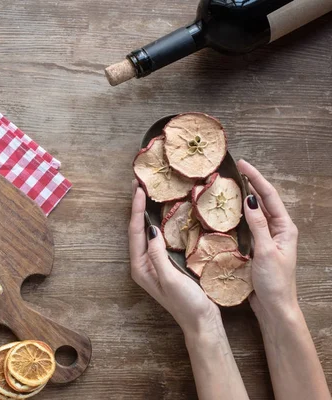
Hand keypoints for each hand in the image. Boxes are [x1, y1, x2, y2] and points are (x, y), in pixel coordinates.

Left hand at [129, 181, 220, 335]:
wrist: (202, 322)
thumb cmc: (186, 303)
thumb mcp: (170, 278)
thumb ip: (158, 254)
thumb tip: (151, 229)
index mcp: (140, 266)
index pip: (135, 231)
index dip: (136, 209)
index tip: (139, 189)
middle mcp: (144, 262)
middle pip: (139, 228)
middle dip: (138, 205)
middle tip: (139, 182)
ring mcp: (156, 261)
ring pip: (149, 230)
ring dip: (148, 210)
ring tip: (149, 191)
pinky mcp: (168, 261)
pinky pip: (162, 236)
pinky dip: (162, 220)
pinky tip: (167, 210)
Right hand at [237, 160, 298, 318]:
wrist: (275, 308)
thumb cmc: (274, 282)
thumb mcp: (265, 251)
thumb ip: (258, 225)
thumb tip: (250, 201)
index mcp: (284, 228)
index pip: (269, 196)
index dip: (255, 178)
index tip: (242, 164)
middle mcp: (277, 230)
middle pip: (263, 201)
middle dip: (250, 184)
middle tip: (233, 171)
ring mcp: (267, 238)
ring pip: (255, 212)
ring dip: (243, 198)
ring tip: (228, 186)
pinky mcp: (257, 247)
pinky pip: (248, 225)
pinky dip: (239, 215)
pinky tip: (227, 212)